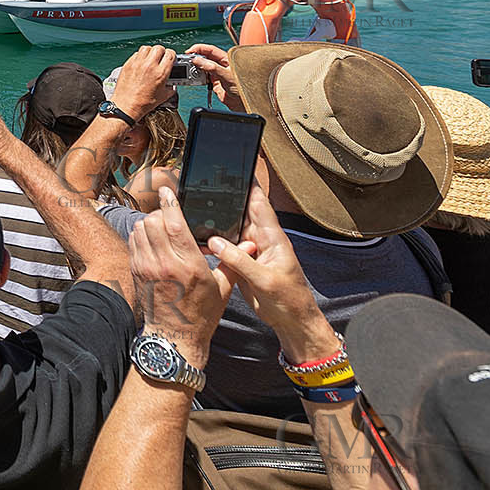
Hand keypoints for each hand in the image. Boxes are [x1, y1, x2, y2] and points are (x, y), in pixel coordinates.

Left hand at [112, 45, 175, 118]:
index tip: (170, 58)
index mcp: (160, 73)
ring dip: (150, 52)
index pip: (170, 54)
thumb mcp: (163, 96)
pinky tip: (141, 63)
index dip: (172, 55)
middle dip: (162, 52)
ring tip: (151, 58)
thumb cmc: (142, 103)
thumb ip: (171, 88)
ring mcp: (137, 64)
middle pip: (159, 48)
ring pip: (146, 48)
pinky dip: (140, 56)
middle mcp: (149, 66)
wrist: (126, 106)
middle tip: (161, 58)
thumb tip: (172, 85)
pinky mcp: (128, 64)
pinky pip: (136, 54)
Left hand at [130, 188, 235, 368]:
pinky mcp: (136, 272)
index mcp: (189, 266)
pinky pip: (133, 242)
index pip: (173, 224)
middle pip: (153, 221)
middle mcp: (165, 264)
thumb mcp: (223, 288)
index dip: (170, 203)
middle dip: (161, 213)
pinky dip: (140, 235)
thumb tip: (250, 242)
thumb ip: (233, 262)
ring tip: (162, 228)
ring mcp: (147, 267)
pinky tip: (152, 240)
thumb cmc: (202, 313)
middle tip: (171, 216)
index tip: (169, 191)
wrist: (174, 337)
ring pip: (140, 229)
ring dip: (149, 223)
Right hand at [185, 43, 244, 112]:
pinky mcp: (212, 81)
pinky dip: (196, 77)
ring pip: (201, 67)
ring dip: (195, 68)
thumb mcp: (227, 75)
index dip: (199, 49)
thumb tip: (198, 60)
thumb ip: (212, 67)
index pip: (210, 49)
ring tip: (190, 70)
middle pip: (204, 57)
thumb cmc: (242, 87)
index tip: (190, 51)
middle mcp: (220, 64)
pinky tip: (195, 78)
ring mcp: (216, 73)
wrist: (241, 103)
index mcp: (226, 58)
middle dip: (195, 58)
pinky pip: (201, 77)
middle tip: (188, 61)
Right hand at [206, 183, 337, 364]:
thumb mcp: (264, 280)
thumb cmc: (288, 300)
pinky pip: (227, 247)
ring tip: (198, 205)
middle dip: (229, 196)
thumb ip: (240, 260)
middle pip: (243, 212)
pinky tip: (200, 237)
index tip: (240, 167)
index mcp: (274, 239)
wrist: (291, 322)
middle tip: (208, 180)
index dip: (251, 186)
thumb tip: (214, 242)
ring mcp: (253, 252)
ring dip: (219, 219)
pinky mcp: (244, 263)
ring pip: (233, 229)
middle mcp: (263, 241)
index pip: (261, 206)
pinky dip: (215, 241)